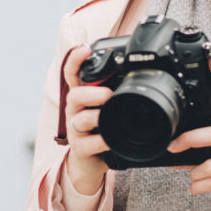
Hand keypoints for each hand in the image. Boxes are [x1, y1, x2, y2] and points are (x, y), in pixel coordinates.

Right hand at [62, 45, 111, 194]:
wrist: (91, 162)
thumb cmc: (101, 130)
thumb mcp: (107, 109)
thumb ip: (115, 92)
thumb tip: (138, 73)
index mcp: (82, 97)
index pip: (72, 74)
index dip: (76, 60)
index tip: (84, 48)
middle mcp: (75, 111)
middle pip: (74, 95)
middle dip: (91, 93)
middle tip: (108, 95)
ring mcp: (75, 130)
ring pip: (79, 119)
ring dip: (95, 117)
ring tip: (106, 117)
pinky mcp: (79, 148)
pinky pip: (87, 143)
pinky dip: (100, 141)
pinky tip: (109, 141)